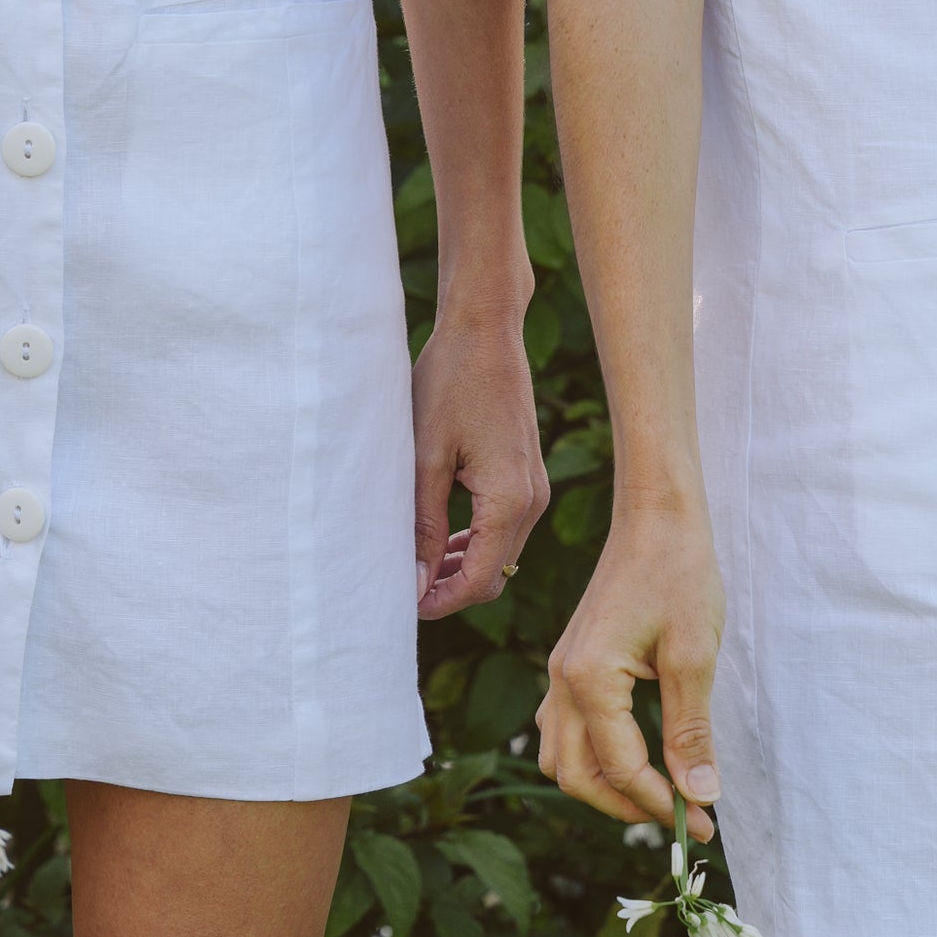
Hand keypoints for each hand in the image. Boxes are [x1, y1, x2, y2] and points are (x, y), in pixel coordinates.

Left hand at [413, 307, 548, 618]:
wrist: (485, 332)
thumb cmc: (449, 384)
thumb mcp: (425, 458)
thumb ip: (423, 524)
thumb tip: (416, 582)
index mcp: (508, 500)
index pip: (480, 580)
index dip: (441, 601)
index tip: (402, 604)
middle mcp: (531, 501)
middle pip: (494, 575)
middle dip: (450, 590)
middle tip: (403, 587)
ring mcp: (535, 490)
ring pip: (500, 555)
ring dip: (462, 567)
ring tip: (416, 566)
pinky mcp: (528, 478)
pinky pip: (505, 529)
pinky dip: (475, 543)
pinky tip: (441, 539)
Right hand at [537, 501, 725, 840]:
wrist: (656, 517)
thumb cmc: (679, 574)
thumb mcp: (694, 656)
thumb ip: (690, 730)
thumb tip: (700, 794)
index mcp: (589, 680)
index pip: (620, 768)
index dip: (662, 804)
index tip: (704, 823)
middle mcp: (562, 681)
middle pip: (576, 776)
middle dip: (627, 806)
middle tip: (683, 817)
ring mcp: (560, 672)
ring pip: (561, 757)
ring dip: (604, 786)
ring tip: (658, 795)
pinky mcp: (571, 664)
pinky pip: (563, 729)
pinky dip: (593, 756)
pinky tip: (635, 755)